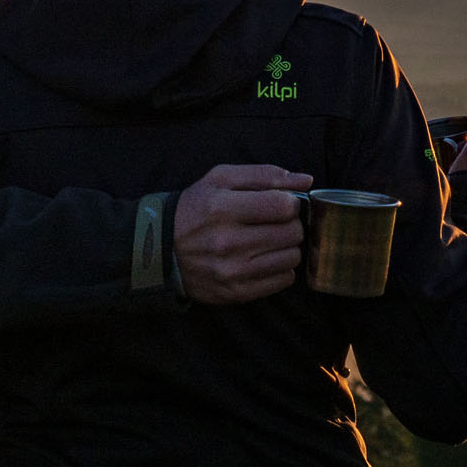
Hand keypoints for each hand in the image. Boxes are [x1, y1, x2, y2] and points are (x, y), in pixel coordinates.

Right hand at [173, 164, 313, 303]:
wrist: (160, 250)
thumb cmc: (195, 209)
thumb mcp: (220, 179)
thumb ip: (264, 175)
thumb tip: (305, 180)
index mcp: (222, 208)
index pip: (283, 206)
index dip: (290, 203)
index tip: (281, 204)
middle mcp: (227, 242)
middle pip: (291, 232)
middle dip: (290, 224)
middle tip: (274, 223)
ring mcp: (231, 270)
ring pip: (291, 257)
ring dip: (287, 246)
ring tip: (268, 241)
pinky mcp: (236, 292)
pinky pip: (283, 280)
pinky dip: (280, 268)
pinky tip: (264, 259)